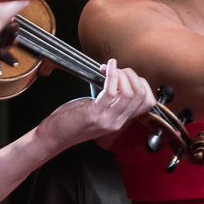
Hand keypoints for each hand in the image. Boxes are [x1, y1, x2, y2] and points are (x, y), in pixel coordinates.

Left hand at [37, 59, 155, 151]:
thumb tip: (118, 79)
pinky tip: (106, 67)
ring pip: (130, 93)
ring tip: (111, 68)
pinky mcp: (95, 113)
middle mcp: (117, 121)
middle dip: (132, 75)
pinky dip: (111, 75)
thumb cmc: (73, 120)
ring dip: (122, 74)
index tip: (128, 76)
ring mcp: (107, 119)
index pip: (148, 102)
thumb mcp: (98, 111)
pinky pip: (111, 91)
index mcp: (120, 120)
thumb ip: (111, 100)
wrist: (55, 135)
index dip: (142, 84)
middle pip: (141, 95)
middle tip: (119, 69)